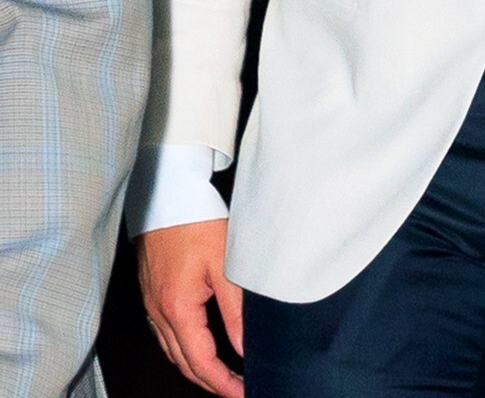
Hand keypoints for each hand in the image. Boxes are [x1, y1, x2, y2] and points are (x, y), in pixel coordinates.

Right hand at [138, 218, 242, 396]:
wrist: (168, 195)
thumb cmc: (197, 223)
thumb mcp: (225, 265)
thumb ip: (235, 310)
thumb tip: (243, 348)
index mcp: (177, 309)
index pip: (201, 362)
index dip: (223, 382)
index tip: (244, 392)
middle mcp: (159, 313)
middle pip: (184, 363)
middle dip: (211, 382)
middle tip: (238, 389)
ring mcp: (152, 304)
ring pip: (173, 351)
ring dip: (197, 367)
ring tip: (223, 375)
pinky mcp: (152, 293)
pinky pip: (167, 334)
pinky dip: (185, 348)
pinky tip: (200, 345)